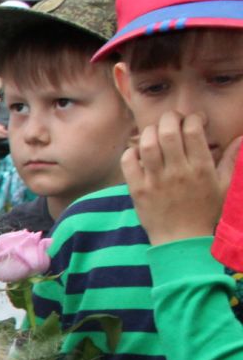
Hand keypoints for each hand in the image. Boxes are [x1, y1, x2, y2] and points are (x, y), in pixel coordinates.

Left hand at [124, 111, 240, 245]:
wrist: (182, 240)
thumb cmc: (205, 212)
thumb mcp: (224, 187)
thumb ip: (232, 161)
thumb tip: (242, 139)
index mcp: (201, 168)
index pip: (193, 131)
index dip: (193, 118)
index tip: (194, 120)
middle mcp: (177, 172)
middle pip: (168, 132)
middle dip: (170, 118)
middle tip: (173, 120)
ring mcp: (155, 181)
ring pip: (147, 144)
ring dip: (150, 132)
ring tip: (156, 132)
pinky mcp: (138, 190)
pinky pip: (128, 163)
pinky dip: (131, 152)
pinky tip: (139, 152)